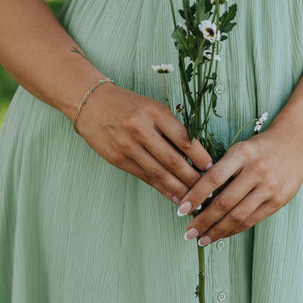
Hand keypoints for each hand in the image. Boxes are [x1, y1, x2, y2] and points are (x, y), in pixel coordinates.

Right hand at [75, 82, 212, 204]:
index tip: (212, 168)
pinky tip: (173, 196)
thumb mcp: (152, 107)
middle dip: (193, 178)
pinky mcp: (118, 159)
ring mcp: (128, 146)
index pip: (184, 138)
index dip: (200, 156)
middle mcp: (142, 129)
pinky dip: (161, 189)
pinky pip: (145, 177)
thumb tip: (194, 153)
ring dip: (179, 189)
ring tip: (193, 199)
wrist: (91, 103)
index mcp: (155, 112)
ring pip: (159, 172)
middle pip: (173, 160)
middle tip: (207, 190)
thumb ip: (171, 127)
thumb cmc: (127, 104)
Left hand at [176, 124, 302, 245]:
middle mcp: (256, 171)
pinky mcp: (279, 200)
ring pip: (238, 215)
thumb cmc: (262, 146)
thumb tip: (199, 195)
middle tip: (188, 232)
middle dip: (204, 220)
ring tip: (202, 239)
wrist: (296, 141)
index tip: (181, 209)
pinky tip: (223, 234)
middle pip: (225, 202)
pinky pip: (253, 219)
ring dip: (218, 230)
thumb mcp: (240, 148)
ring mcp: (269, 187)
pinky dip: (235, 229)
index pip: (213, 178)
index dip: (195, 196)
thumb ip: (223, 169)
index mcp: (242, 154)